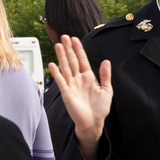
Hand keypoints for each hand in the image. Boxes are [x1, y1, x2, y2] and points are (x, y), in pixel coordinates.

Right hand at [48, 35, 112, 159]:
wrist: (94, 123)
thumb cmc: (100, 109)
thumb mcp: (107, 90)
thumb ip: (105, 76)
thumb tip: (106, 61)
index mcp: (88, 77)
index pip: (82, 60)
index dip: (78, 49)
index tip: (74, 39)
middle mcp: (78, 79)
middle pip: (72, 60)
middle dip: (68, 49)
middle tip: (64, 36)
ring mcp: (71, 85)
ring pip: (66, 67)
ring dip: (62, 56)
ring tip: (58, 45)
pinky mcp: (66, 93)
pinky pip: (60, 81)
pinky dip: (56, 73)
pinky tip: (52, 64)